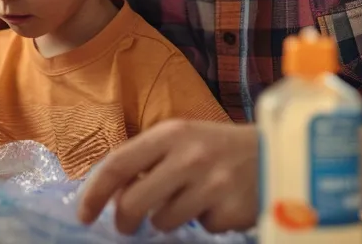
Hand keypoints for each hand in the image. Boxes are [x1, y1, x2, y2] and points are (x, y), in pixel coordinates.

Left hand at [77, 120, 258, 234]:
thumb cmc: (221, 148)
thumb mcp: (185, 140)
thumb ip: (148, 161)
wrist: (278, 153)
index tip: (84, 214)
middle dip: (124, 221)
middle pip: (132, 203)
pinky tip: (221, 203)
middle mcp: (190, 157)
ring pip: (163, 222)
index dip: (94, 193)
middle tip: (127, 226)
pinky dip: (206, 221)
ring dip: (170, 219)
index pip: (118, 165)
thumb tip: (110, 194)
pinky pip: (201, 228)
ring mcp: (212, 185)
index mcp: (172, 134)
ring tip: (193, 200)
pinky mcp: (231, 211)